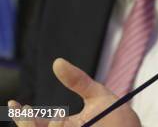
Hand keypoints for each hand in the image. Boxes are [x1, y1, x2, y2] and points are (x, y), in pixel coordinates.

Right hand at [9, 58, 140, 126]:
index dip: (21, 116)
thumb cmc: (118, 114)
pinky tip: (64, 123)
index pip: (34, 124)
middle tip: (30, 112)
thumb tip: (57, 62)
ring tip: (60, 118)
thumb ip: (77, 80)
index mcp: (63, 126)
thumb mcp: (97, 95)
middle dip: (27, 125)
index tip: (14, 104)